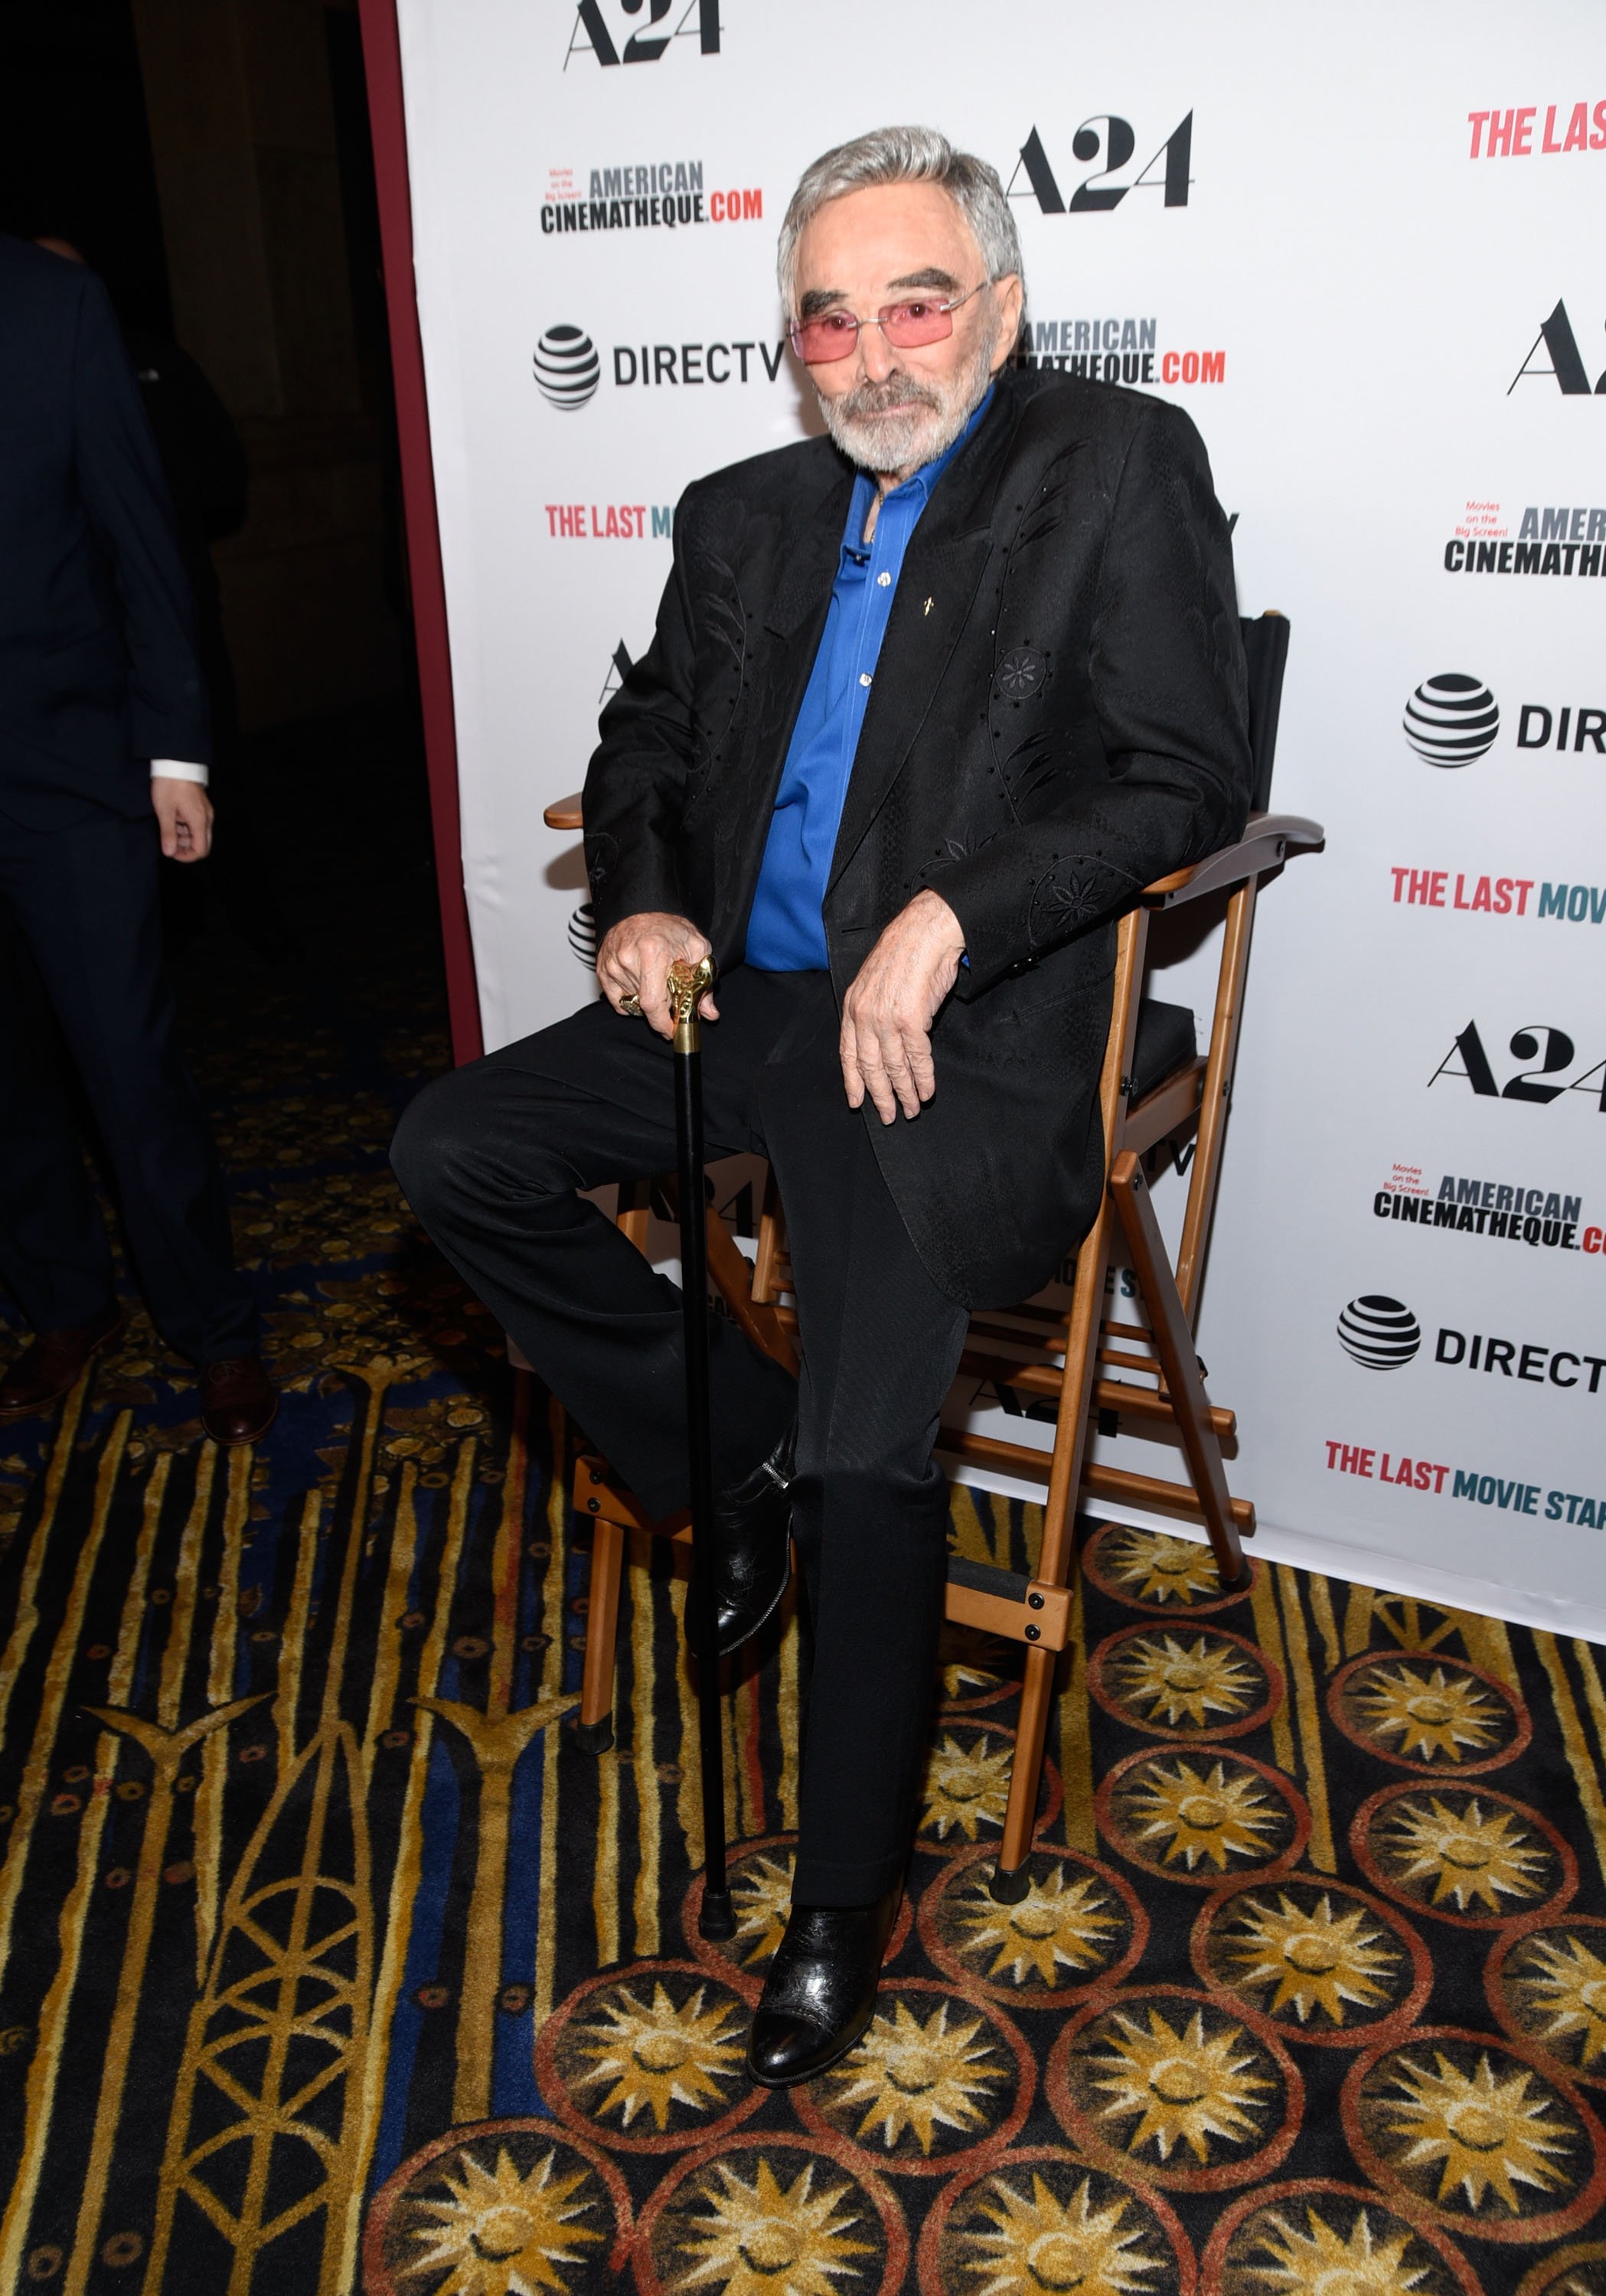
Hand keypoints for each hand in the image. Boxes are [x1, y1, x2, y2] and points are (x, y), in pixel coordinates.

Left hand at [151, 776, 213, 862]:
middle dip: (186, 848)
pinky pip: (197, 824)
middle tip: (169, 842)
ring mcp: (205, 812)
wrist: (175, 762)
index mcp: (199, 821)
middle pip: (202, 844)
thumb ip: (168, 834)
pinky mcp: (201, 807)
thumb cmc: (169, 784)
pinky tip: (173, 820)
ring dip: (184, 837)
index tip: (171, 852)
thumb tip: (169, 853)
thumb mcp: (165, 811)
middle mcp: (206, 818)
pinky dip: (186, 828)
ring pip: (199, 835)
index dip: (186, 856)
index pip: (201, 850)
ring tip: (168, 828)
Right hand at [596, 912, 718, 1039]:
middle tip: (672, 996)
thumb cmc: (670, 926)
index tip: (672, 1030)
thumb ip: (704, 983)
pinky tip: (642, 985)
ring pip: (632, 1003)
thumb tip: (708, 1013)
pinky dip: (631, 999)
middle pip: (645, 1005)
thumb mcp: (696, 948)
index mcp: (652, 953)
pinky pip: (617, 1000)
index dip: (663, 1023)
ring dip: (647, 1000)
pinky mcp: (603, 968)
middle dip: (662, 1008)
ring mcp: (612, 965)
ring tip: (657, 980)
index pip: (653, 1003)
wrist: (643, 906)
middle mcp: (627, 959)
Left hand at [840, 889, 965, 1122]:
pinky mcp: (910, 1020)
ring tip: (912, 1109)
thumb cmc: (907, 952)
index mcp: (853, 1005)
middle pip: (869, 1067)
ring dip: (905, 1093)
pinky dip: (923, 1078)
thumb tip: (881, 1038)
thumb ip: (873, 1010)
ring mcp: (886, 1019)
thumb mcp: (876, 981)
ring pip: (893, 1067)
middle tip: (889, 1116)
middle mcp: (864, 1015)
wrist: (927, 932)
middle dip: (880, 1096)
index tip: (856, 1102)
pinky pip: (916, 1058)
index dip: (853, 1081)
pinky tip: (927, 1089)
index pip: (847, 1053)